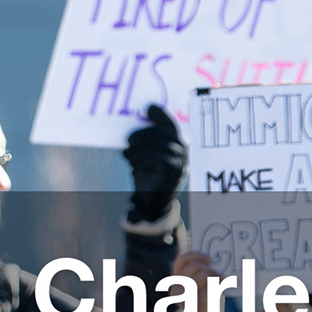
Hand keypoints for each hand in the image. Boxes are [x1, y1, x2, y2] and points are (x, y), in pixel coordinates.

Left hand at [123, 103, 187, 222]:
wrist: (152, 204)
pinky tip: (135, 167)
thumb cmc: (147, 177)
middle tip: (128, 145)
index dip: (161, 115)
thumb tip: (133, 130)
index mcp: (176, 143)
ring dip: (138, 150)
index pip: (170, 124)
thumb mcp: (145, 157)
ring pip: (159, 145)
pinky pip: (159, 157)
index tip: (149, 108)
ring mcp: (182, 160)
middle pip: (162, 132)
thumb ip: (145, 143)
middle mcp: (182, 150)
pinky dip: (143, 160)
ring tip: (128, 158)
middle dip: (141, 135)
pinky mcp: (176, 171)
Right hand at [169, 248, 225, 311]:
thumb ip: (200, 272)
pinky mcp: (196, 308)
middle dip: (212, 271)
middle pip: (198, 267)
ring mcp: (184, 299)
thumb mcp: (201, 284)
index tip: (210, 260)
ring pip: (205, 276)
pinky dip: (218, 293)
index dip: (197, 255)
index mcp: (175, 281)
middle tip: (219, 278)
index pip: (182, 259)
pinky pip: (212, 291)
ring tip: (219, 288)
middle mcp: (176, 289)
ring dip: (217, 280)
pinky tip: (217, 300)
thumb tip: (210, 260)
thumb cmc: (206, 302)